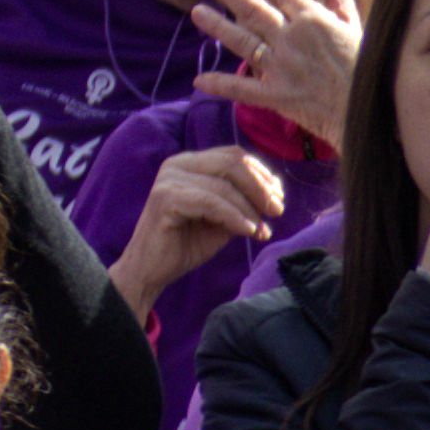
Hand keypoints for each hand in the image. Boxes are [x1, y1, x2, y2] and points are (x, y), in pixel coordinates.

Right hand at [110, 142, 285, 310]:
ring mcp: (169, 180)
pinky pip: (211, 203)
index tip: (279, 198)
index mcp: (190, 163)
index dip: (261, 174)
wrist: (149, 273)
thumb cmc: (184, 245)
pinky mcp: (165, 199)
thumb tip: (276, 191)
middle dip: (260, 188)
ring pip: (224, 186)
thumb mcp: (221, 219)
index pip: (233, 155)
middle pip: (232, 164)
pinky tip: (249, 231)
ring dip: (250, 208)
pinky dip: (235, 217)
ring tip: (262, 230)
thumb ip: (242, 202)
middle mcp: (177, 164)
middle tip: (277, 211)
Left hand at [186, 0, 367, 137]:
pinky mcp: (276, 94)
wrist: (369, 110)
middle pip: (256, 9)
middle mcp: (292, 37)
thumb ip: (345, 10)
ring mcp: (282, 65)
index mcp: (315, 19)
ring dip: (218, 26)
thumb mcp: (361, 34)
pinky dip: (221, 84)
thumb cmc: (370, 71)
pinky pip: (243, 89)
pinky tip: (200, 80)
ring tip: (197, 11)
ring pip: (243, 41)